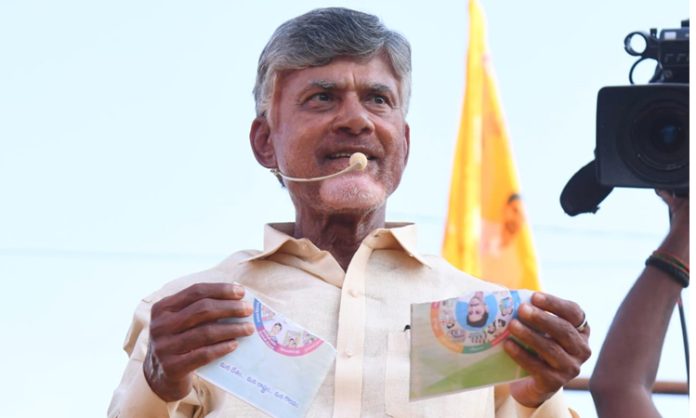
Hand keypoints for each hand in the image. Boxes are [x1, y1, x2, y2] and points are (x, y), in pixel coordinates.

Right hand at [143, 283, 254, 401]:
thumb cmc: (179, 343)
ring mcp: (164, 347)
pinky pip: (204, 354)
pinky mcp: (172, 367)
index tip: (241, 292)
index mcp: (163, 308)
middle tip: (248, 310)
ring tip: (248, 329)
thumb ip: (200, 310)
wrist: (160, 378)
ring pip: (206, 332)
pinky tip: (235, 344)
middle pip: (202, 310)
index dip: (220, 290)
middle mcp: (160, 325)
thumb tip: (237, 300)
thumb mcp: (180, 323)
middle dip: (230, 307)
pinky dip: (222, 348)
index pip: (196, 291)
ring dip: (232, 329)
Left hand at [504, 292, 590, 406]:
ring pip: (551, 349)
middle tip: (522, 309)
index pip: (574, 313)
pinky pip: (538, 367)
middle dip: (542, 318)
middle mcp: (581, 350)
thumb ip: (534, 313)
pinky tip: (508, 345)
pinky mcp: (555, 383)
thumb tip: (512, 297)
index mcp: (581, 331)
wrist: (531, 382)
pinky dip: (521, 355)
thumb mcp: (540, 328)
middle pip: (564, 331)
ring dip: (530, 335)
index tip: (534, 296)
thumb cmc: (536, 346)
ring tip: (512, 325)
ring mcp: (570, 368)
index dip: (555, 304)